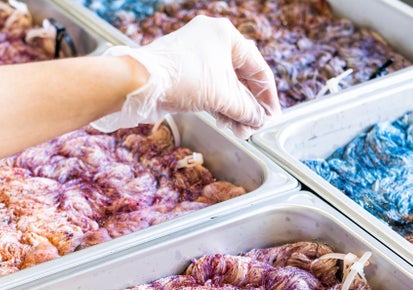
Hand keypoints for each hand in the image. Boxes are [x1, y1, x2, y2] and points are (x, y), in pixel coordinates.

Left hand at [92, 15, 280, 137]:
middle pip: (240, 77)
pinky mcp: (184, 69)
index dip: (268, 96)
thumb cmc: (182, 79)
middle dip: (248, 105)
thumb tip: (259, 121)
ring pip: (224, 84)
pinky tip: (225, 122)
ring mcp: (196, 54)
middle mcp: (212, 40)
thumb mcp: (223, 97)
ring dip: (234, 109)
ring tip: (240, 130)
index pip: (258, 68)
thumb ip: (247, 110)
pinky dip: (218, 105)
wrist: (140, 83)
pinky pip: (209, 87)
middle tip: (254, 126)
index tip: (272, 116)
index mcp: (226, 35)